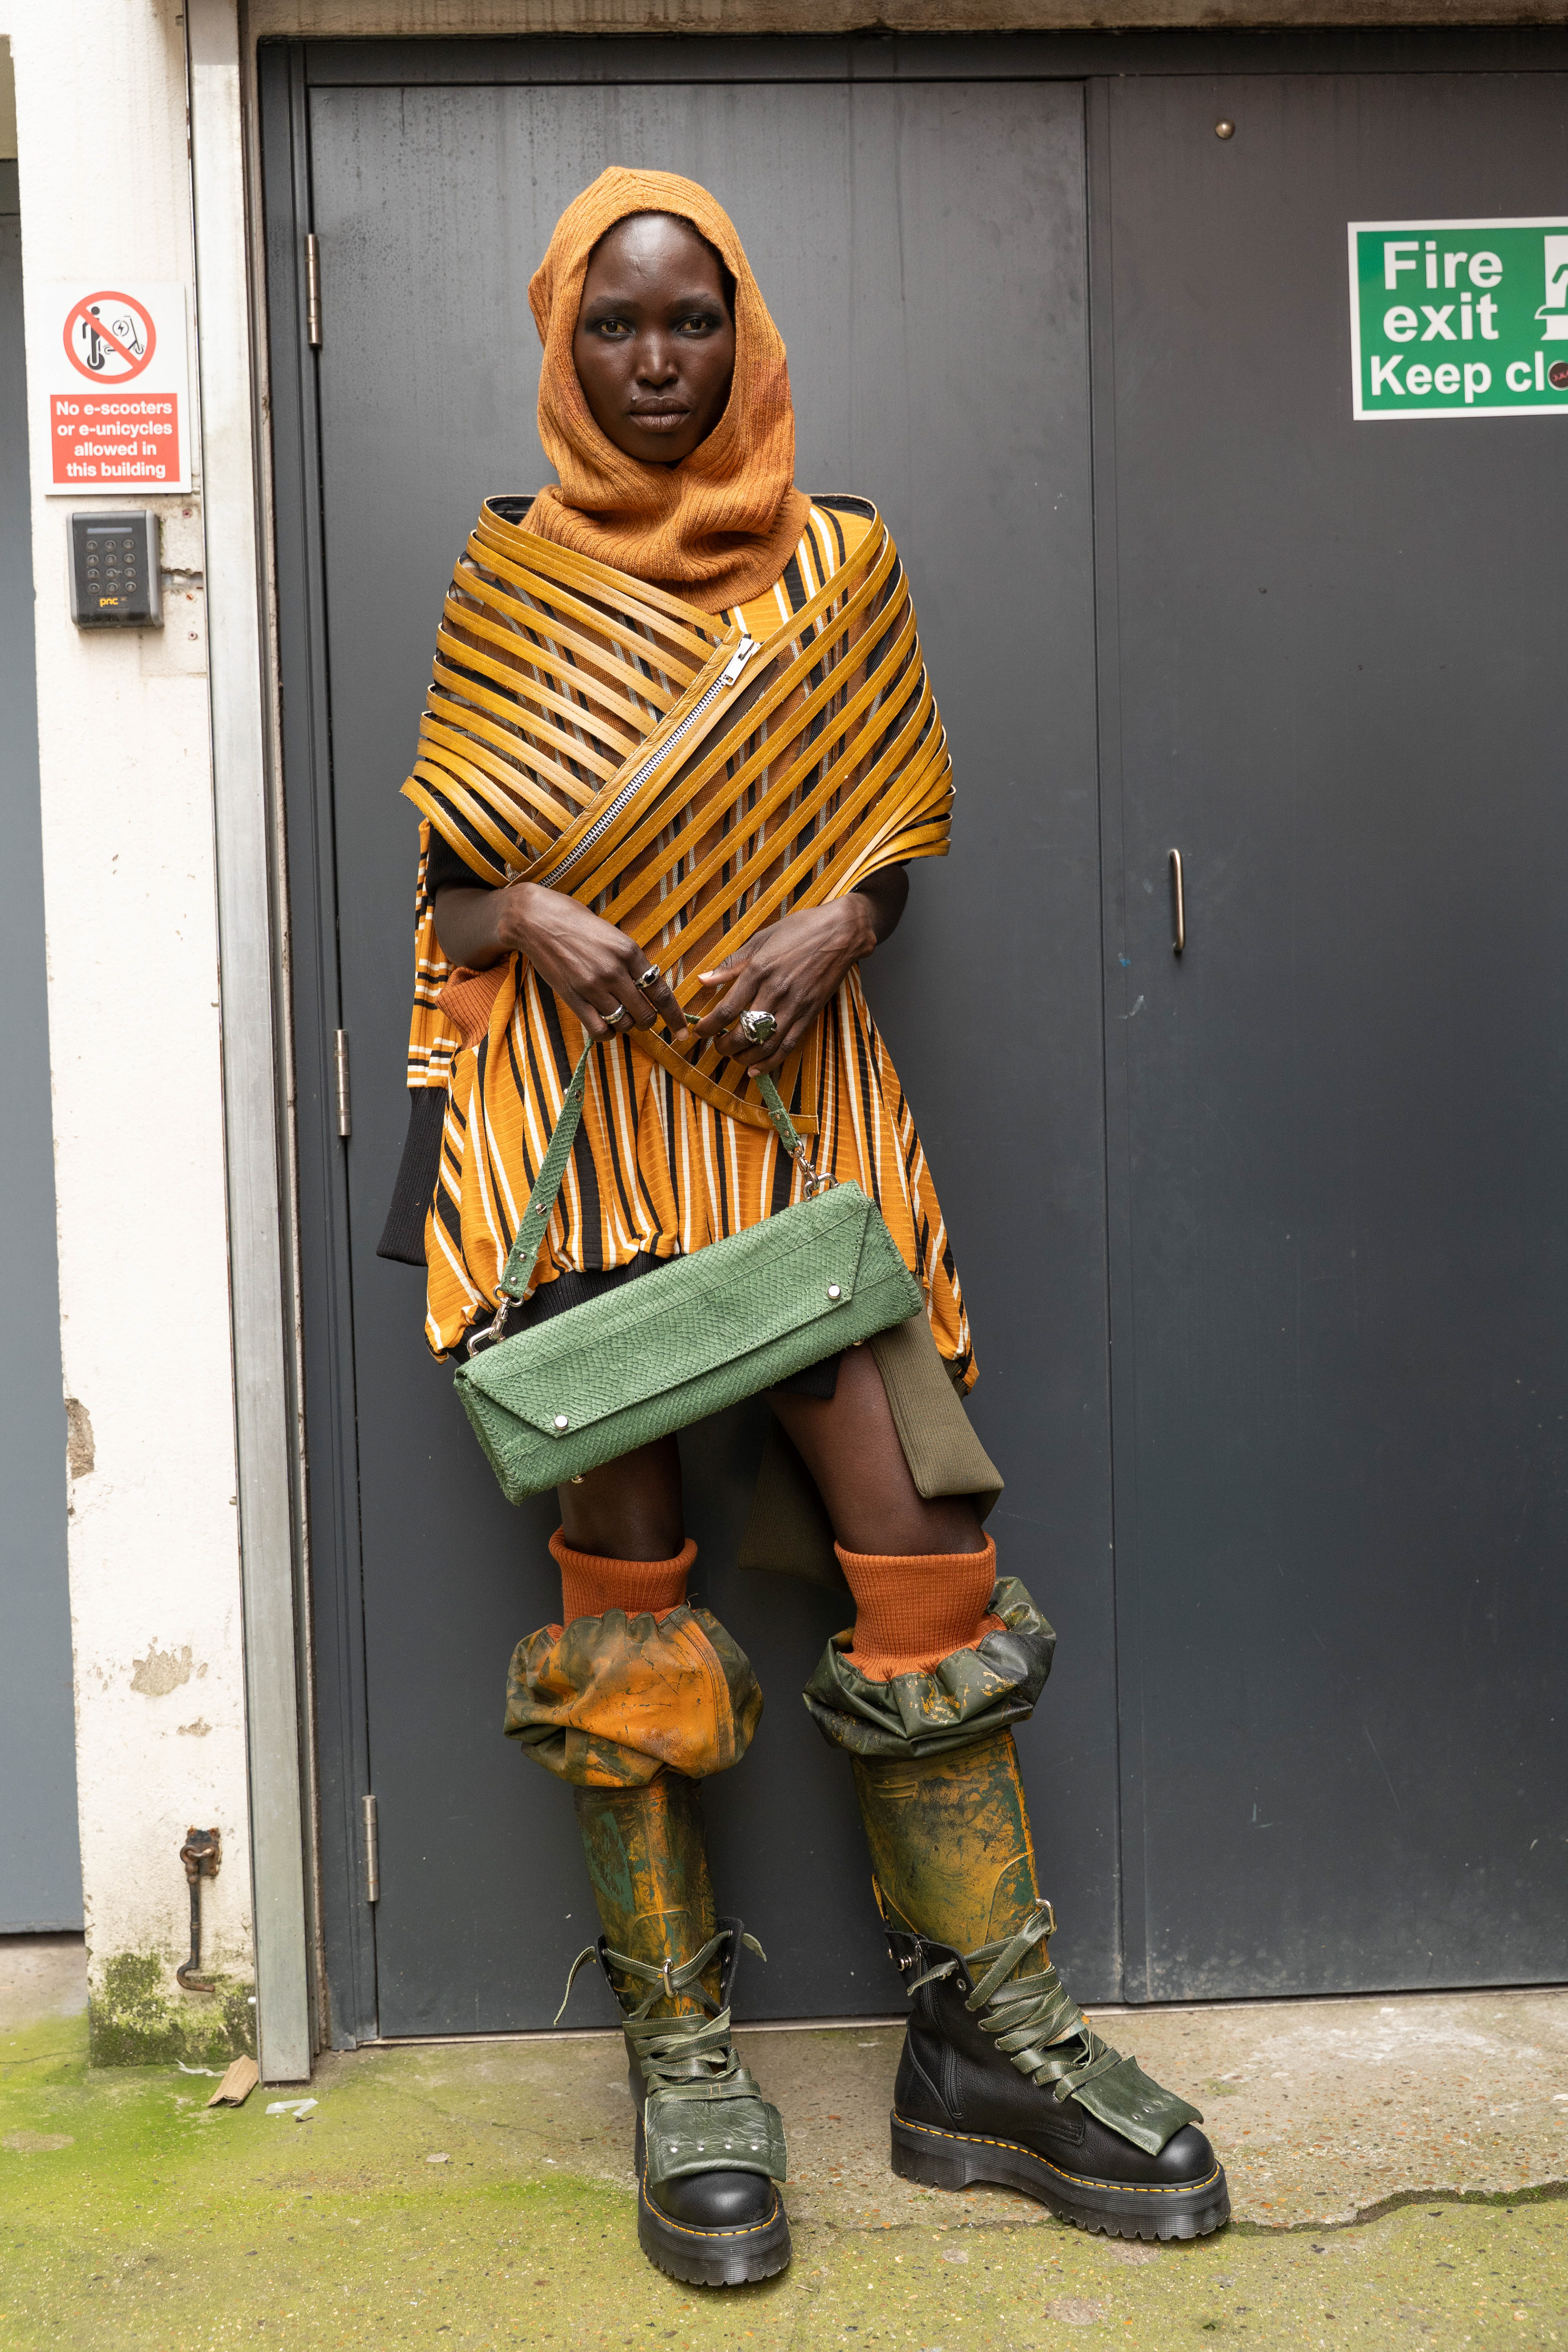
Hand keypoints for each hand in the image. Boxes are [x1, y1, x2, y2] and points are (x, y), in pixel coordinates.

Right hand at [434, 880, 686, 1042]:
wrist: (535, 919)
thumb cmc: (575, 922)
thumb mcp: (612, 933)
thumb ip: (631, 959)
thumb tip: (646, 984)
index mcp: (629, 951)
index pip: (661, 991)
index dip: (674, 1015)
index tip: (682, 1030)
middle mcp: (615, 971)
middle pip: (645, 1014)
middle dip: (648, 1020)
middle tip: (641, 1017)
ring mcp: (593, 986)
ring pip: (624, 1024)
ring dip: (626, 1025)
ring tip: (618, 1015)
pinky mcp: (573, 998)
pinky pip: (600, 1030)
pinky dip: (607, 1034)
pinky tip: (604, 1025)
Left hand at [691, 896, 878, 1074]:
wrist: (841, 933)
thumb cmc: (800, 930)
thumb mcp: (761, 939)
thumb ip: (731, 964)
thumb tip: (703, 980)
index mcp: (760, 970)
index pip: (727, 1008)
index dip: (709, 1026)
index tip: (699, 1032)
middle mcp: (776, 991)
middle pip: (745, 1032)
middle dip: (726, 1046)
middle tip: (718, 1047)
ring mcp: (795, 1005)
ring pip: (766, 1044)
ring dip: (746, 1057)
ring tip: (735, 1057)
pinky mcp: (810, 1014)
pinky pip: (789, 1045)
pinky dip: (771, 1062)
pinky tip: (757, 1069)